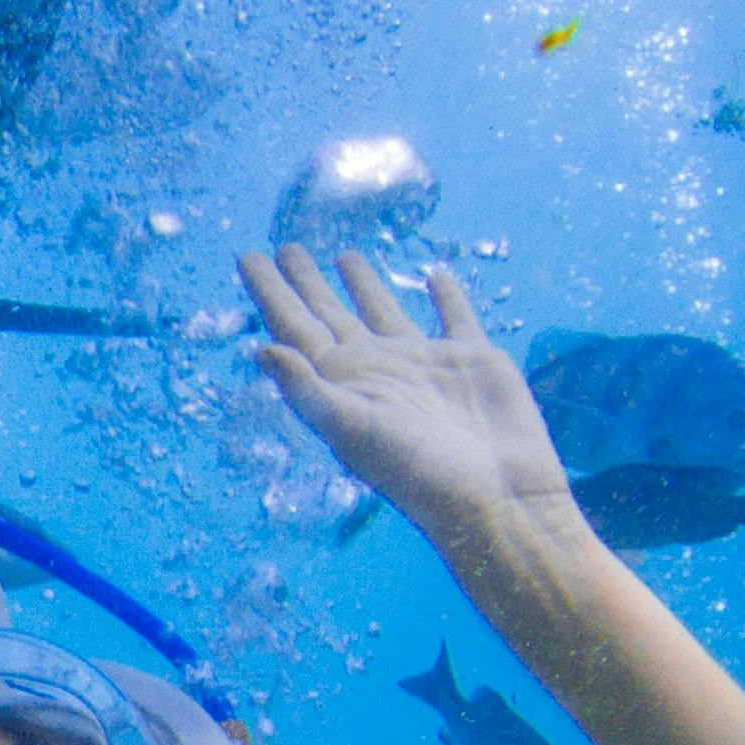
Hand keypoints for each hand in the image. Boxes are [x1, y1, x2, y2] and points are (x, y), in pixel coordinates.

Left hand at [240, 246, 576, 552]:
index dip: (270, 292)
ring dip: (364, 285)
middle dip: (306, 283)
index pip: (295, 328)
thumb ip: (307, 389)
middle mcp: (376, 369)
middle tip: (286, 248)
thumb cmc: (418, 472)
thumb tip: (259, 349)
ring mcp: (423, 362)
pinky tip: (435, 274)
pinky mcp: (472, 358)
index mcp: (341, 383)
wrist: (496, 496)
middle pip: (330, 315)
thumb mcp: (352, 430)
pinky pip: (454, 315)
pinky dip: (446, 295)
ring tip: (344, 256)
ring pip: (384, 311)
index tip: (247, 257)